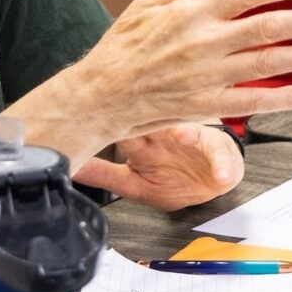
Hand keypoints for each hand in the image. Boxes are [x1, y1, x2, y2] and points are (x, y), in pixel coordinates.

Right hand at [66, 0, 291, 142]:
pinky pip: (252, 102)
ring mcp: (206, 76)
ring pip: (267, 64)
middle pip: (268, 28)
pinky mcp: (205, 106)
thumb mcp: (147, 1)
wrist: (98, 96)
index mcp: (191, 12)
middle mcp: (203, 42)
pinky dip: (283, 98)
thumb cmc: (122, 46)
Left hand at [73, 124, 244, 210]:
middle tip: (147, 112)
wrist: (210, 177)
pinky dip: (222, 164)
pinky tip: (220, 173)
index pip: (124, 121)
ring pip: (190, 127)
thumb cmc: (172, 176)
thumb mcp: (134, 183)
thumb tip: (68, 167)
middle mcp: (165, 131)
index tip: (100, 109)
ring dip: (188, 130)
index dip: (113, 115)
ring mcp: (193, 137)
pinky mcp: (218, 150)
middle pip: (157, 116)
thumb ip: (102, 175)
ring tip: (183, 135)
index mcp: (143, 138)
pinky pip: (221, 154)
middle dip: (152, 111)